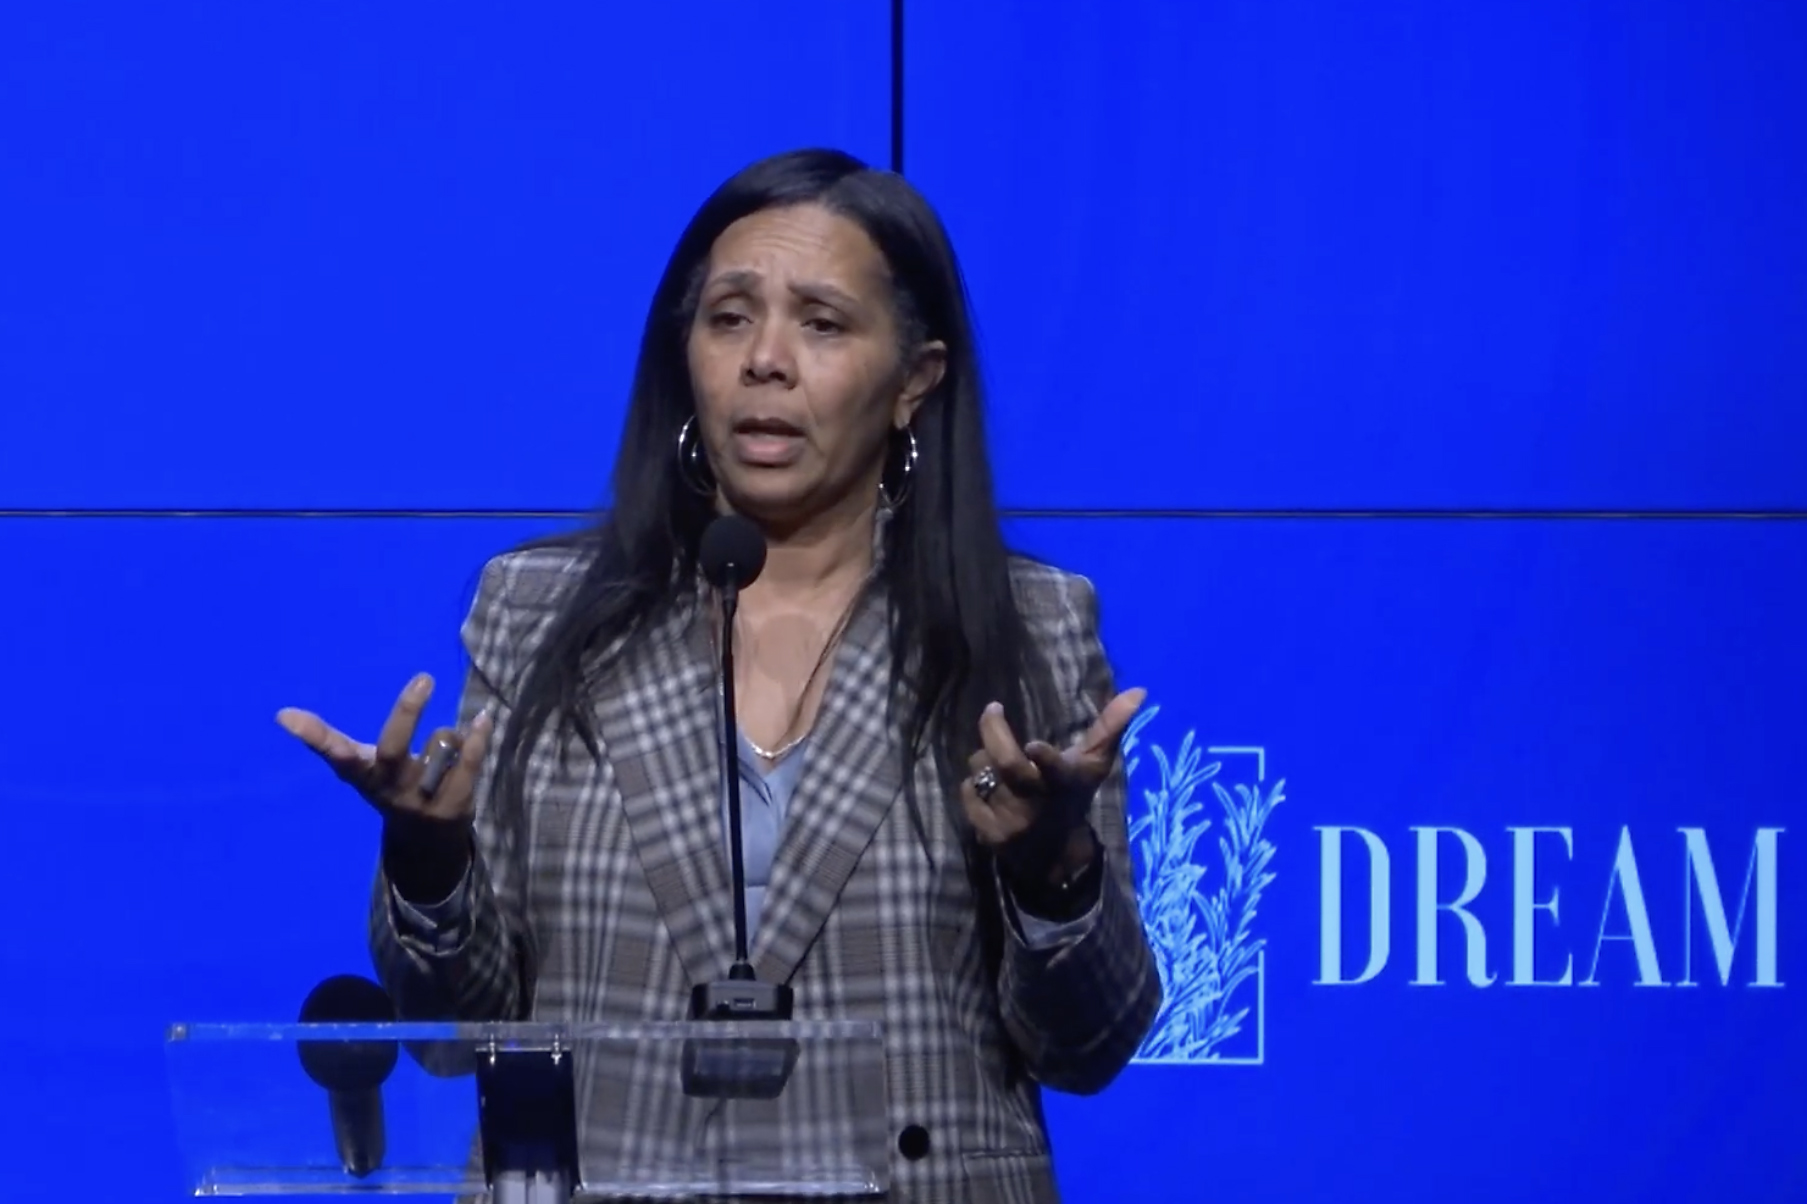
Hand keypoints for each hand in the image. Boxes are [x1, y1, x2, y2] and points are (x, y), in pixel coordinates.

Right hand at [275, 672, 491, 826]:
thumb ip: (330, 741)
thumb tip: (282, 714)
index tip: (286, 715)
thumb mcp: (361, 767)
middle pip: (392, 748)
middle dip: (408, 712)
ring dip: (449, 735)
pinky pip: (469, 763)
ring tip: (448, 746)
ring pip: (440, 744)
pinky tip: (483, 720)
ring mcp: (420, 801)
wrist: (425, 840)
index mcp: (362, 776)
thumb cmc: (388, 785)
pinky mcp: (453, 807)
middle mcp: (387, 790)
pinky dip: (477, 738)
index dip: (315, 737)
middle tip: (424, 678)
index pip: (336, 755)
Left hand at [960, 687, 1146, 881]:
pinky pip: (968, 791)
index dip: (1045, 759)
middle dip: (994, 731)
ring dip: (984, 759)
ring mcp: (1010, 821)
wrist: (1055, 855)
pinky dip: (974, 783)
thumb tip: (1139, 691)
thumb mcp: (1094, 765)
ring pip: (981, 771)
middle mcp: (1036, 804)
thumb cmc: (1074, 796)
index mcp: (1064, 784)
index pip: (1055, 771)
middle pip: (1007, 764)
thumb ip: (1111, 726)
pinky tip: (989, 787)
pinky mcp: (988, 833)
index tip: (1033, 745)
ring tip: (996, 760)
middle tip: (993, 710)